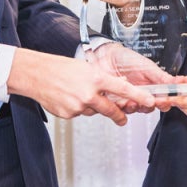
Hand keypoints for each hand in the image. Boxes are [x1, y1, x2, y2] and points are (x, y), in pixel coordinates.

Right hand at [7, 48, 156, 124]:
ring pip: (94, 111)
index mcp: (95, 79)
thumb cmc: (60, 68)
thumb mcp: (85, 68)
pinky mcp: (70, 115)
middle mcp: (88, 94)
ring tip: (78, 93)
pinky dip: (78, 108)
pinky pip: (80, 114)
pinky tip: (68, 98)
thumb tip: (113, 90)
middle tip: (123, 118)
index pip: (123, 89)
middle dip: (119, 115)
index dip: (138, 96)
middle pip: (111, 109)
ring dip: (92, 106)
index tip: (150, 101)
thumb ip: (100, 81)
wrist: (37, 75)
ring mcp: (79, 106)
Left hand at [88, 42, 177, 112]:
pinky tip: (118, 97)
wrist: (103, 55)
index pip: (162, 100)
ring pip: (133, 110)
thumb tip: (179, 84)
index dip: (164, 102)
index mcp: (150, 86)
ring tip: (131, 100)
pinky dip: (119, 106)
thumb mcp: (146, 66)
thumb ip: (161, 77)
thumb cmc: (125, 58)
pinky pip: (117, 110)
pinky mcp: (113, 102)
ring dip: (133, 107)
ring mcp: (126, 98)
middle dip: (148, 106)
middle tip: (147, 100)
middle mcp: (139, 94)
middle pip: (148, 107)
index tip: (164, 100)